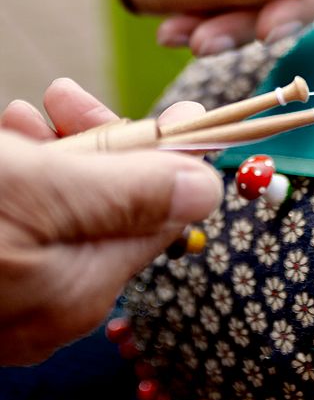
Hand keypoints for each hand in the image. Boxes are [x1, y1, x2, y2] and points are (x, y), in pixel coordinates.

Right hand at [0, 79, 222, 363]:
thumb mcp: (37, 191)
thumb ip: (125, 192)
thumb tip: (208, 190)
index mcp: (79, 288)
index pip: (160, 214)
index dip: (171, 154)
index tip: (181, 106)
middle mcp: (52, 304)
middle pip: (110, 207)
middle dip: (100, 141)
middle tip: (66, 96)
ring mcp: (12, 296)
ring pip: (63, 206)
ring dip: (56, 148)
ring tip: (23, 115)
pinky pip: (24, 221)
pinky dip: (22, 173)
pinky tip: (4, 139)